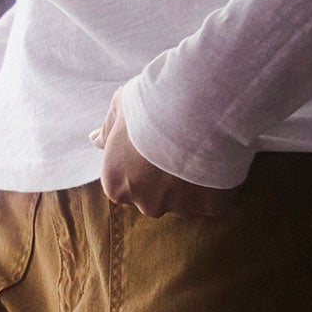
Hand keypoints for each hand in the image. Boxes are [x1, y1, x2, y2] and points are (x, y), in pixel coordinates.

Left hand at [90, 86, 240, 217]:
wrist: (193, 105)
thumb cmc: (150, 103)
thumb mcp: (121, 106)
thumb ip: (108, 129)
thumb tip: (95, 140)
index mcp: (117, 183)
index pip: (125, 181)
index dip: (140, 161)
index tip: (154, 140)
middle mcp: (145, 203)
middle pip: (154, 195)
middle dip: (164, 176)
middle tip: (177, 142)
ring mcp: (179, 207)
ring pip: (184, 198)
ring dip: (190, 179)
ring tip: (199, 145)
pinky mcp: (211, 206)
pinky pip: (213, 197)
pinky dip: (216, 181)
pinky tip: (217, 155)